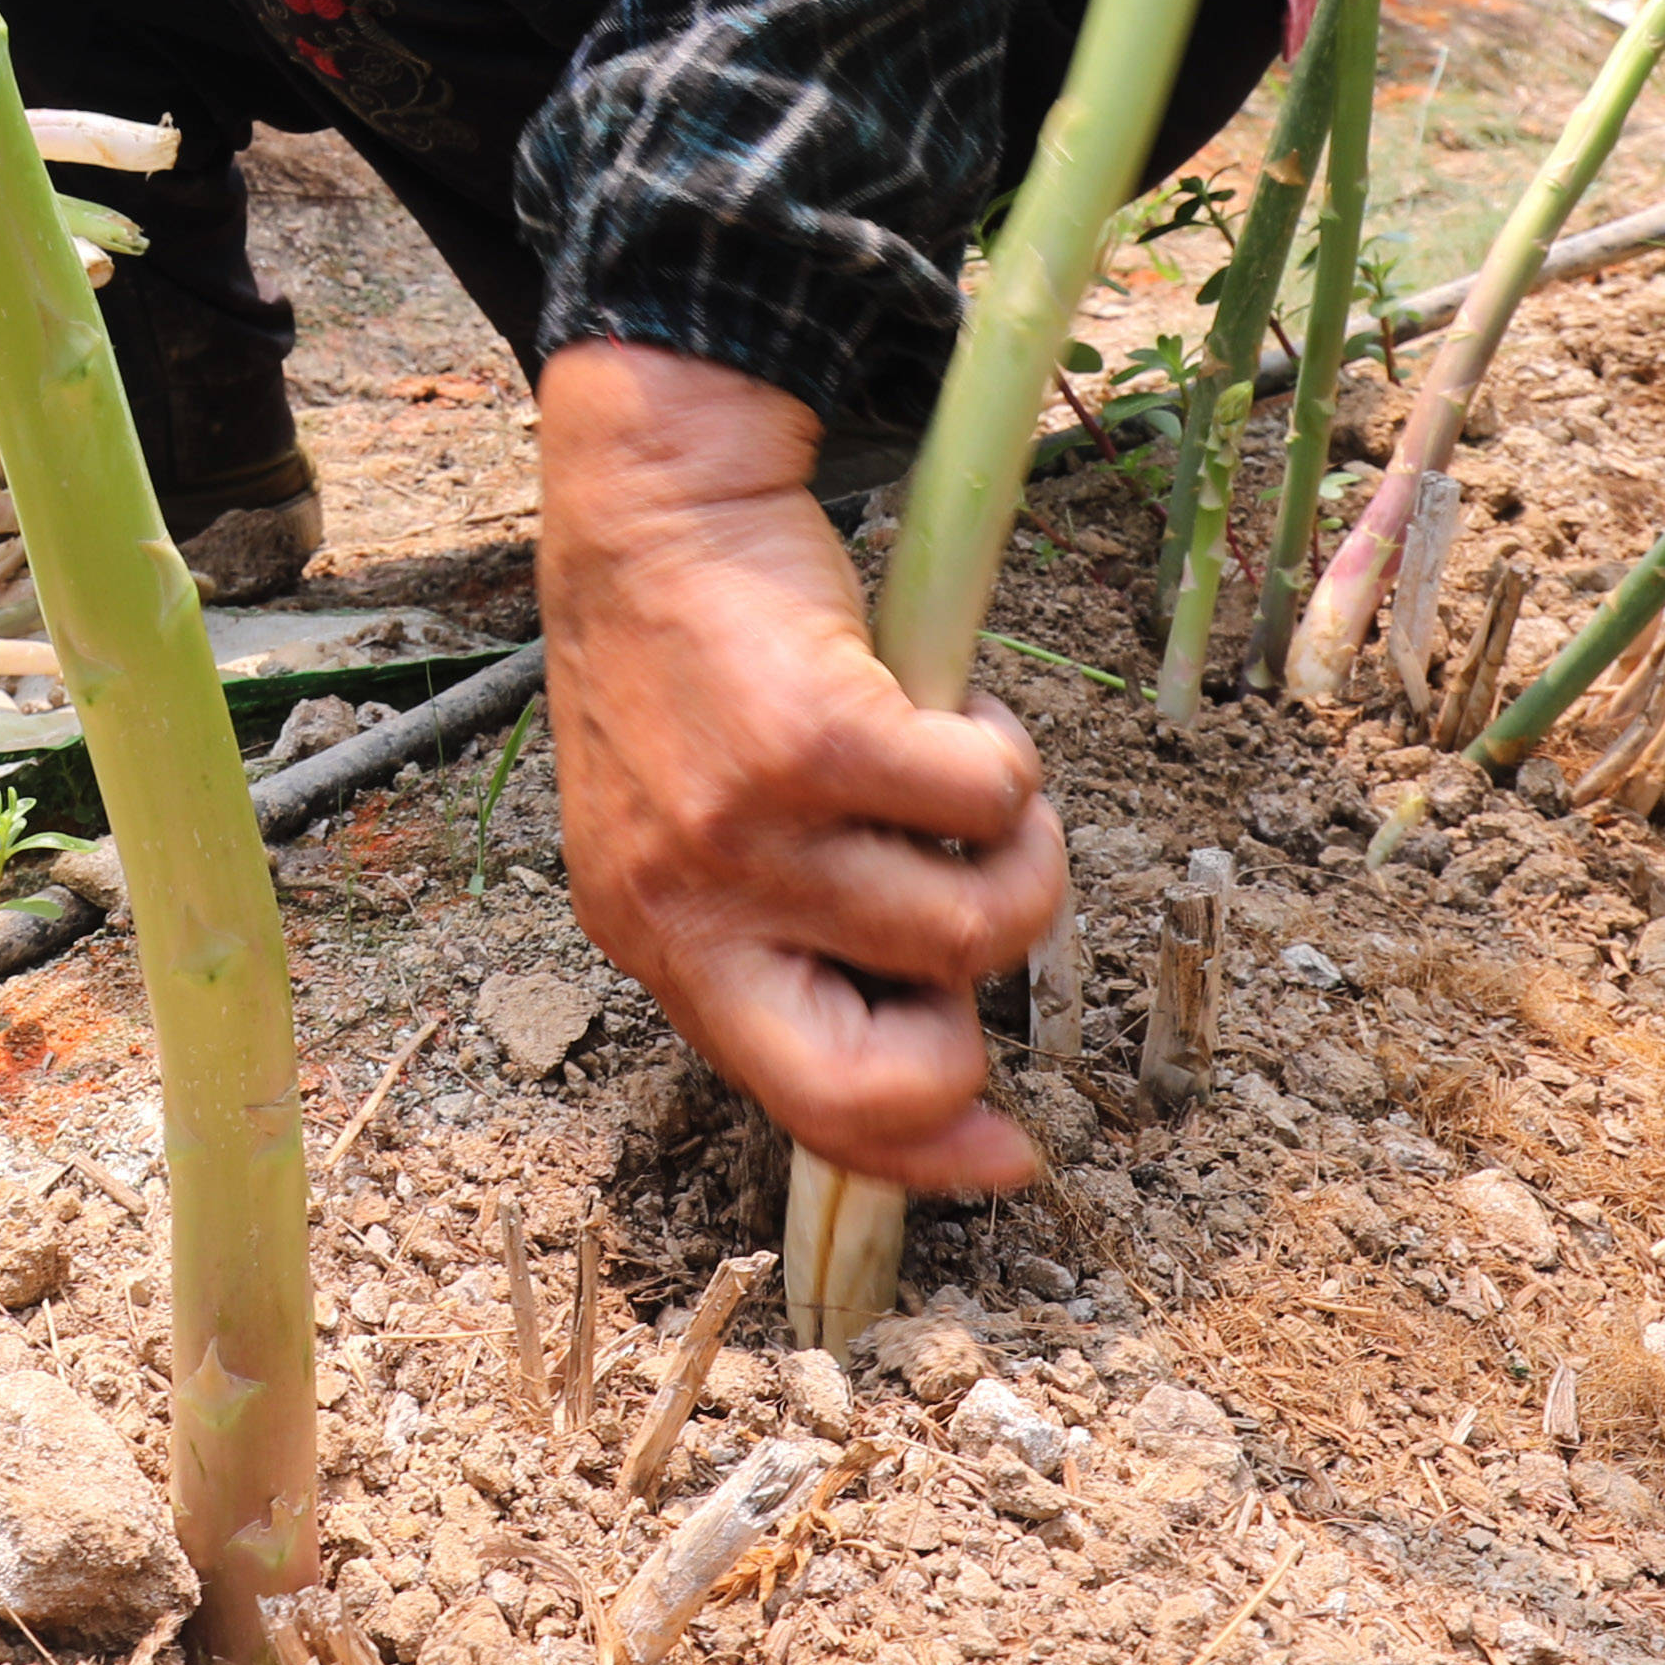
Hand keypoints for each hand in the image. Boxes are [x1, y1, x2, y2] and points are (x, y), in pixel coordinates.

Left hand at [534, 340, 1066, 1190]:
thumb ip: (780, 935)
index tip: (1005, 1153)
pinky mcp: (813, 743)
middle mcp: (689, 908)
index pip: (804, 1112)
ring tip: (960, 772)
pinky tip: (942, 704)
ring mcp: (749, 831)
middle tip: (973, 932)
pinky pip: (986, 801)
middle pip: (878, 1077)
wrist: (653, 509)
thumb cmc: (693, 670)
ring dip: (1011, 850)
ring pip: (975, 925)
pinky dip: (999, 753)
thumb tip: (933, 1052)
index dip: (923, 1155)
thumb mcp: (693, 834)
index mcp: (660, 946)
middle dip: (969, 1045)